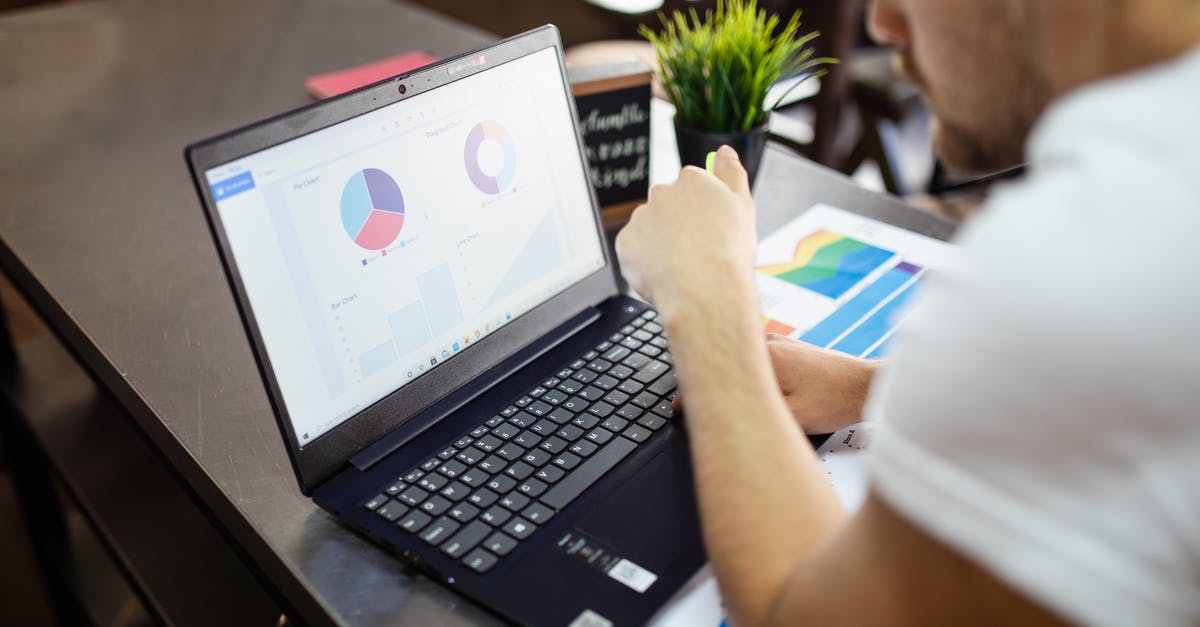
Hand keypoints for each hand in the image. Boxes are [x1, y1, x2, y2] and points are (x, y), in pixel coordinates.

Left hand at [615, 145, 756, 314]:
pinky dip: (646, 260)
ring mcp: (641, 217)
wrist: (704, 292)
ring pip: (650, 227)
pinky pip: (634, 250)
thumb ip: (732, 173)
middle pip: (669, 206)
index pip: (692, 188)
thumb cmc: (728, 254)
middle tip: (697, 251)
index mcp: (692, 180)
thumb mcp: (743, 206)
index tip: (709, 229)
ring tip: (682, 266)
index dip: (702, 212)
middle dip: (679, 224)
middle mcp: (662, 192)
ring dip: (661, 241)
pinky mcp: (625, 242)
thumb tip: (726, 151)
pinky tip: (664, 273)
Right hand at [674, 334, 878, 433]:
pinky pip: (754, 354)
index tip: (680, 408)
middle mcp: (769, 343)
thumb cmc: (835, 401)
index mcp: (764, 357)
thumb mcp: (792, 419)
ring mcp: (780, 343)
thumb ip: (755, 417)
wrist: (867, 386)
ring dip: (724, 369)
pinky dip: (741, 365)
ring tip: (711, 388)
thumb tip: (724, 419)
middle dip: (704, 377)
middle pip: (723, 355)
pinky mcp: (791, 348)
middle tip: (689, 399)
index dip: (692, 392)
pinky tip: (741, 379)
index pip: (716, 369)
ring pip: (738, 353)